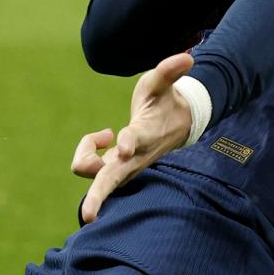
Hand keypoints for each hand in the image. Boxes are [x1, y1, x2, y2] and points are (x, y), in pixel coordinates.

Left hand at [71, 52, 194, 223]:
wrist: (175, 125)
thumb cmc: (164, 101)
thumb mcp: (163, 83)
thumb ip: (170, 71)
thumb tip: (187, 57)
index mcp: (145, 136)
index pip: (133, 142)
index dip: (127, 143)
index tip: (123, 145)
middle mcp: (133, 158)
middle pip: (110, 180)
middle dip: (98, 196)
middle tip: (87, 216)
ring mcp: (122, 168)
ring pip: (93, 175)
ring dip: (86, 153)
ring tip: (104, 133)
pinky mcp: (113, 170)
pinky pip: (87, 166)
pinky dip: (88, 150)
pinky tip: (103, 137)